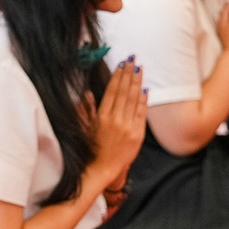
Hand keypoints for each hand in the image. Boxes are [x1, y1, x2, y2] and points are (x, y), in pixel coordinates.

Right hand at [91, 58, 147, 181]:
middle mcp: (116, 120)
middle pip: (125, 92)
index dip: (117, 76)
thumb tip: (87, 93)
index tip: (121, 64)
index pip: (112, 91)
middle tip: (132, 60)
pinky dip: (144, 100)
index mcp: (102, 117)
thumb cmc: (91, 148)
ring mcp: (129, 127)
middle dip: (129, 74)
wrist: (103, 169)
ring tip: (140, 68)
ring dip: (138, 82)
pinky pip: (142, 113)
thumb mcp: (84, 128)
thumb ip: (85, 110)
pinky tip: (145, 88)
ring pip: (134, 100)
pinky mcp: (138, 134)